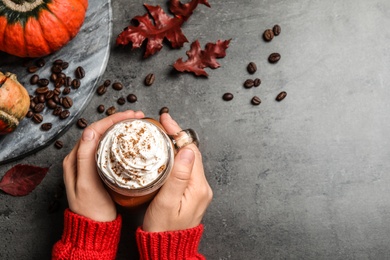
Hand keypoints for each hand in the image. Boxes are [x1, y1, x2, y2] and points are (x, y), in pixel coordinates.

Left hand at [63, 110, 144, 221]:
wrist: (94, 228)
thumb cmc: (91, 209)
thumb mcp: (87, 184)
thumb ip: (86, 157)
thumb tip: (90, 130)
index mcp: (75, 158)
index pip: (93, 130)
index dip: (111, 120)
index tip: (130, 116)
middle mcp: (80, 157)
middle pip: (99, 131)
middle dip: (118, 120)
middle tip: (137, 116)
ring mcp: (89, 163)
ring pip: (105, 138)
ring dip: (119, 128)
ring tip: (135, 123)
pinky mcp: (99, 169)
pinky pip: (108, 148)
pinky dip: (119, 139)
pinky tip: (129, 139)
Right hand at [142, 113, 212, 231]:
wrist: (167, 248)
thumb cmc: (163, 229)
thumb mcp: (166, 202)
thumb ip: (178, 176)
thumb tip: (187, 150)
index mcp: (198, 186)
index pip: (190, 150)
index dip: (177, 133)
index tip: (166, 120)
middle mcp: (202, 186)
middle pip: (191, 152)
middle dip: (177, 135)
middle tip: (162, 122)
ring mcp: (199, 189)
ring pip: (189, 159)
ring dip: (177, 144)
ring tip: (163, 133)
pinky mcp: (193, 193)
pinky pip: (187, 168)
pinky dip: (178, 156)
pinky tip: (168, 153)